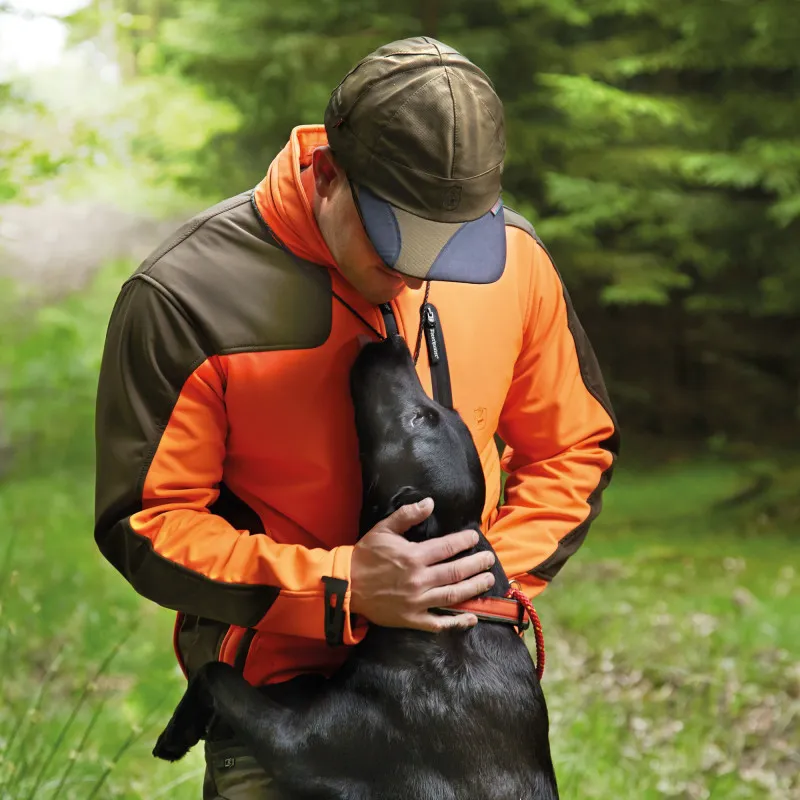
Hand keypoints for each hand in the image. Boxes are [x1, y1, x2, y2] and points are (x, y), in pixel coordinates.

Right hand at [349, 498, 495, 631]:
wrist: (346, 585)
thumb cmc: (365, 555)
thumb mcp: (383, 529)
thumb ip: (407, 515)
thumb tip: (430, 503)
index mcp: (413, 556)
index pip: (448, 547)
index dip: (465, 542)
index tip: (475, 538)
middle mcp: (419, 579)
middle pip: (456, 572)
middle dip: (476, 565)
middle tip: (489, 560)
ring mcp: (417, 601)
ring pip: (453, 595)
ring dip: (474, 588)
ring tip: (488, 580)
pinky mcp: (412, 619)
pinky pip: (439, 623)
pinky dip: (457, 622)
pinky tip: (471, 618)